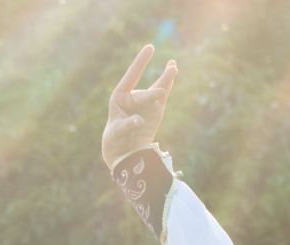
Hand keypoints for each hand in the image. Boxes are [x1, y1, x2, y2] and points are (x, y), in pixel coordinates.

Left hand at [101, 45, 177, 166]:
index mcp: (119, 97)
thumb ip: (127, 125)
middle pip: (144, 94)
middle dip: (151, 94)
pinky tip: (173, 71)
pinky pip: (163, 96)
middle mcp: (133, 97)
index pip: (130, 77)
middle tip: (160, 93)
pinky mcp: (156, 110)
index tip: (150, 48)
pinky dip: (168, 84)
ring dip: (166, 78)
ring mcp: (146, 103)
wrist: (125, 152)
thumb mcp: (116, 133)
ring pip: (157, 89)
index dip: (140, 63)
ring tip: (173, 67)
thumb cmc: (115, 140)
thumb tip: (139, 120)